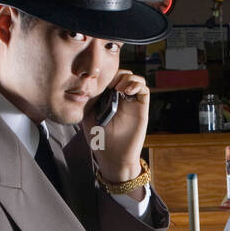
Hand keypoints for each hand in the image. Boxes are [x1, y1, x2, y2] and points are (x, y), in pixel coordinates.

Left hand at [86, 69, 149, 197]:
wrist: (113, 157)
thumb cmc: (100, 140)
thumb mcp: (87, 116)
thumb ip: (88, 100)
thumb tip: (85, 83)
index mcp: (109, 99)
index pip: (112, 77)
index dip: (107, 74)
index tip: (99, 81)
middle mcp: (122, 99)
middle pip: (124, 74)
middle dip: (117, 74)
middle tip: (109, 84)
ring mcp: (133, 103)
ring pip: (135, 79)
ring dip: (127, 78)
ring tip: (118, 88)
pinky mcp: (142, 108)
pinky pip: (144, 89)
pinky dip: (136, 85)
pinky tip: (125, 92)